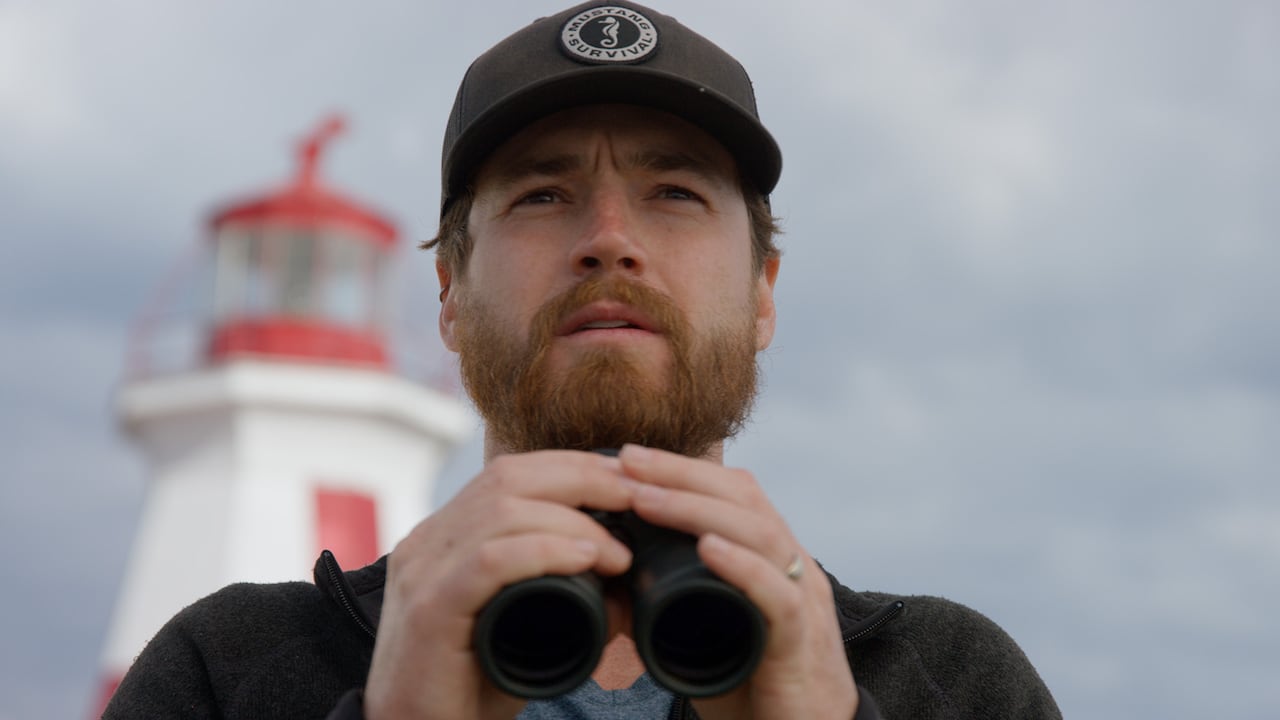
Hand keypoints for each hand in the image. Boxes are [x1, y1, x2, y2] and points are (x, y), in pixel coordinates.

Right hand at [364, 451, 635, 719]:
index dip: (574, 466)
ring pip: (503, 511)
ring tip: (620, 553)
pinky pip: (489, 561)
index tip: (628, 480)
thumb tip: (627, 577)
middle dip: (582, 478)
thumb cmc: (470, 688)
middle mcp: (429, 542)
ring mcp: (423, 571)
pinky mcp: (429, 610)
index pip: (510, 472)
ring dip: (574, 522)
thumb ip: (564, 596)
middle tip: (637, 502)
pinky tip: (585, 560)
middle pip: (508, 476)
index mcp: (445, 536)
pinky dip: (545, 552)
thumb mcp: (522, 627)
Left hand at [620, 444, 857, 719]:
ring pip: (759, 535)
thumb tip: (617, 580)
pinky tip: (708, 549)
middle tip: (628, 461)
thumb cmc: (755, 685)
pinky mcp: (801, 645)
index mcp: (773, 558)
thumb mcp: (713, 628)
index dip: (684, 469)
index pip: (735, 492)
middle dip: (681, 474)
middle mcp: (793, 568)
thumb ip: (680, 600)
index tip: (629, 458)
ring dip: (696, 510)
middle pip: (743, 499)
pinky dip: (742, 568)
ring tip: (645, 498)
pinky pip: (777, 597)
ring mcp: (803, 602)